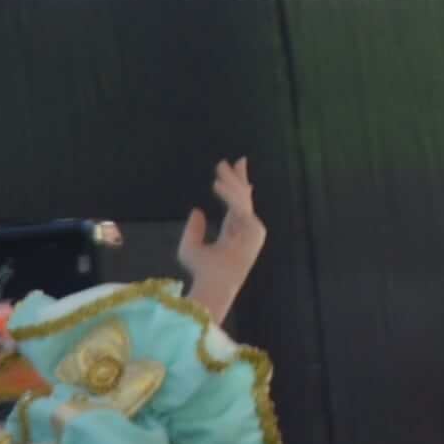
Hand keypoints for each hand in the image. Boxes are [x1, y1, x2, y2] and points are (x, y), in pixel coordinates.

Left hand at [176, 158, 265, 323]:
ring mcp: (252, 230)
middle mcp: (246, 228)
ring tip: (219, 168)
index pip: (239, 202)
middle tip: (234, 159)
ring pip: (242, 199)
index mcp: (235, 230)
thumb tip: (197, 210)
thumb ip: (193, 229)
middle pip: (245, 197)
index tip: (237, 165)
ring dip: (231, 182)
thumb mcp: (191, 247)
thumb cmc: (202, 271)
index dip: (238, 184)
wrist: (213, 284)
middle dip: (239, 177)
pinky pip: (239, 206)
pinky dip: (228, 194)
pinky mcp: (253, 231)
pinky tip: (216, 184)